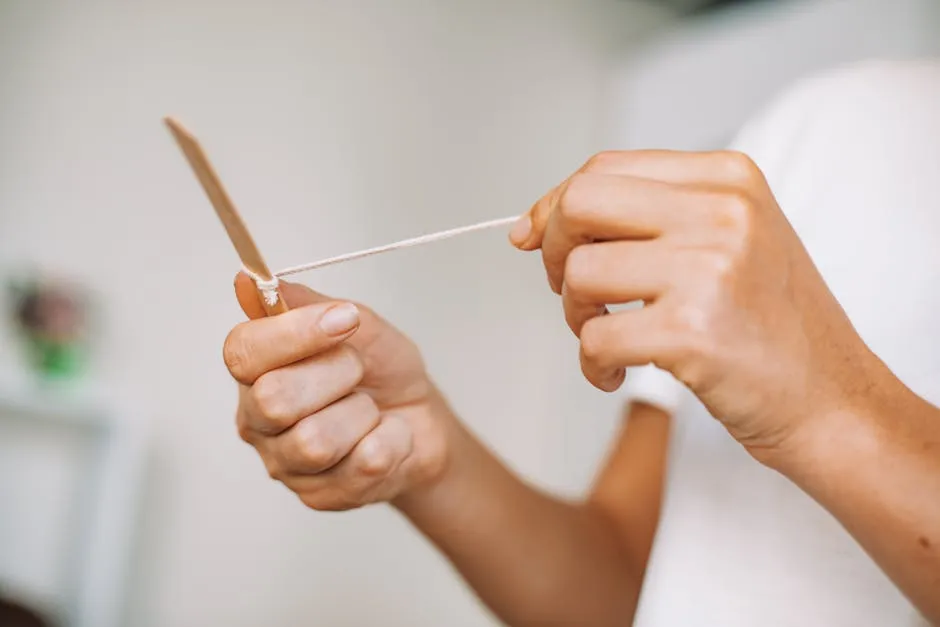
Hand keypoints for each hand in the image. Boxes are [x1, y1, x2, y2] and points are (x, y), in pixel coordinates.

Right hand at [223, 274, 449, 509]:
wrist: (423, 418)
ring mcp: (285, 463)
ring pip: (315, 441)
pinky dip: (392, 440)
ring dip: (363, 414)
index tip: (345, 320)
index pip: (242, 352)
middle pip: (273, 399)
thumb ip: (304, 303)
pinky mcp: (320, 497)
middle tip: (358, 371)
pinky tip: (386, 436)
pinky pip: (363, 464)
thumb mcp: (355, 323)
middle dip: (337, 374)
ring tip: (371, 409)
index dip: (294, 334)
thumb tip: (247, 281)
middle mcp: (258, 419)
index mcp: (256, 370)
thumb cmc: (381, 370)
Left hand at [510, 150, 882, 459]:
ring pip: (581, 273)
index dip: (555, 205)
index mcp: (728, 178)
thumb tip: (529, 227)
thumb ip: (643, 218)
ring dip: (576, 314)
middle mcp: (723, 211)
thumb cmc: (769, 325)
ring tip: (608, 334)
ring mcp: (710, 269)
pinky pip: (595, 338)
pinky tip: (616, 373)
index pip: (604, 168)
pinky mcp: (693, 332)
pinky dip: (591, 363)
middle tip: (575, 290)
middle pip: (580, 202)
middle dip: (555, 249)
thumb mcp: (727, 240)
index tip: (535, 239)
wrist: (833, 401)